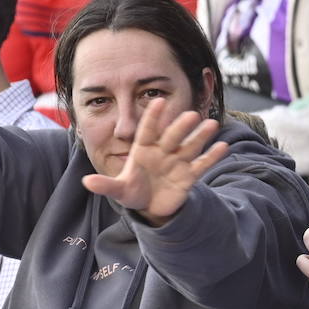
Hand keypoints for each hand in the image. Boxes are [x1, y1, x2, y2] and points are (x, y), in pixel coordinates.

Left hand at [81, 98, 229, 224]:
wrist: (150, 207)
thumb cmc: (133, 192)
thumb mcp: (119, 190)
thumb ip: (105, 185)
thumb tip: (86, 182)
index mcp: (143, 150)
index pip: (147, 130)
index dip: (152, 117)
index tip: (158, 101)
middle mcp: (162, 152)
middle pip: (172, 136)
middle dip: (180, 127)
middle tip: (191, 115)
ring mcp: (177, 162)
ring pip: (190, 146)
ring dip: (200, 136)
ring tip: (211, 124)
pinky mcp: (188, 176)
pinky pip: (201, 165)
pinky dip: (211, 156)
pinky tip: (222, 147)